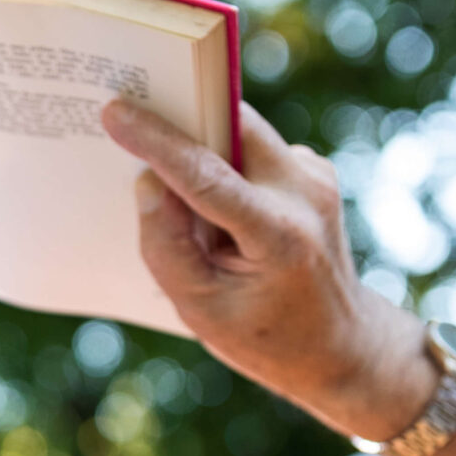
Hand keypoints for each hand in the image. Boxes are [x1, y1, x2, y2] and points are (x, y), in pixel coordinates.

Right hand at [102, 99, 431, 442]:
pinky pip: (253, 148)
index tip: (115, 111)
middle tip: (129, 113)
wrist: (341, 344)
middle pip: (231, 125)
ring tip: (172, 177)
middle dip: (181, 118)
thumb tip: (148, 180)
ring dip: (203, 147)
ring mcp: (316, 176)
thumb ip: (165, 246)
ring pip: (241, 131)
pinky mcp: (312, 170)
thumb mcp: (201, 309)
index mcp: (280, 236)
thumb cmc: (264, 336)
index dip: (156, 141)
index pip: (206, 174)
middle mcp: (306, 193)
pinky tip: (209, 202)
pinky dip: (224, 163)